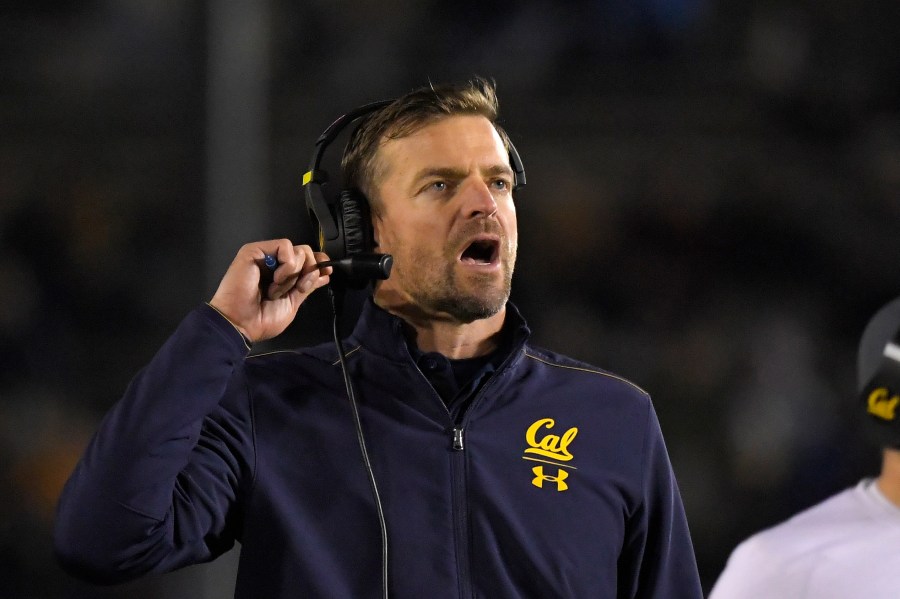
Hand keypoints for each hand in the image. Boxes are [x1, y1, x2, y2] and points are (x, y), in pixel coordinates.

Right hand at [209, 240, 331, 342]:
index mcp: (283, 275)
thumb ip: (307, 286)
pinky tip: (275, 279)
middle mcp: (274, 263)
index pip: (306, 259)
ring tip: (276, 289)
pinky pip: (285, 246)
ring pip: (298, 250)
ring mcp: (265, 255)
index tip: (327, 272)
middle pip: (306, 252)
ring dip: (293, 275)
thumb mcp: (292, 303)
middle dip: (308, 273)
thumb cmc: (262, 319)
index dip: (319, 263)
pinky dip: (287, 266)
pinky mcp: (255, 250)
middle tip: (296, 290)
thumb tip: (324, 274)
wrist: (241, 323)